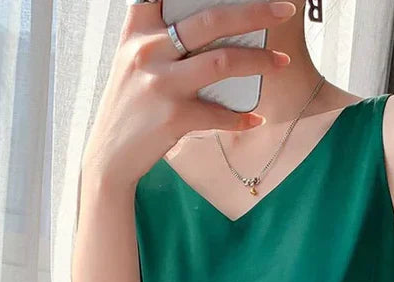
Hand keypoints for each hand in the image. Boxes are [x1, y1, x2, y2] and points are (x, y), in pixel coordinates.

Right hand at [82, 0, 296, 190]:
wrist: (110, 155)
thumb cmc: (130, 106)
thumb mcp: (134, 62)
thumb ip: (161, 39)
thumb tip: (216, 30)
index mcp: (139, 31)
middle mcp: (148, 51)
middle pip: (211, 20)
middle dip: (255, 11)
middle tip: (283, 10)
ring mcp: (161, 84)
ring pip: (222, 61)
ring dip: (260, 61)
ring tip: (282, 62)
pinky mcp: (173, 117)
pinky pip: (219, 113)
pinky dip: (242, 117)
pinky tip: (255, 118)